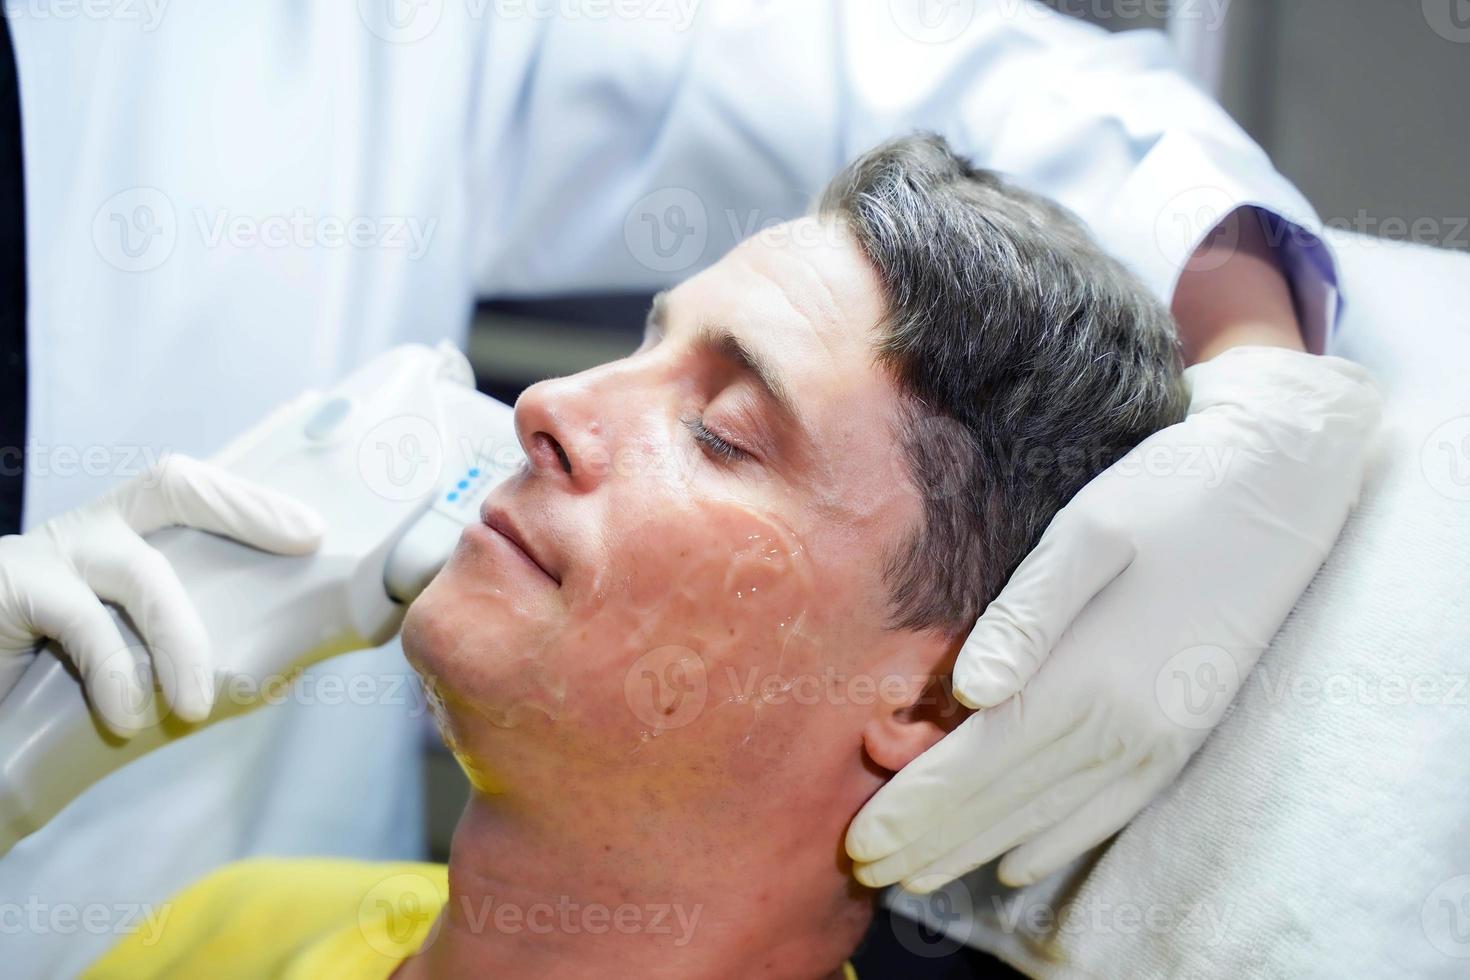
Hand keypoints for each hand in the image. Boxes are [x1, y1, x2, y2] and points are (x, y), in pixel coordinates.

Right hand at [0, 455, 323, 735]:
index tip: (311, 531)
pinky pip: (81, 625)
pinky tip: (129, 717)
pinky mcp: (8, 587)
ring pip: (139, 570)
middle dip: (245, 511)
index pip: (187, 491)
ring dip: (182, 638)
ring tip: (198, 706)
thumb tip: (275, 675)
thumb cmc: (41, 679)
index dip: (250, 503)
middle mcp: (86, 529)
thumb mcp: (119, 654)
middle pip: (169, 489)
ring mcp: (46, 553)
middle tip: (303, 546)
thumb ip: (180, 651)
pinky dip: (116, 675)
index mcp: (118, 534)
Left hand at [846, 347, 1380, 890]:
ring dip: (979, 850)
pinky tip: (1021, 861)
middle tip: (869, 874)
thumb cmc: (1172, 492)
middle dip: (931, 842)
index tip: (860, 845)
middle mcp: (1126, 726)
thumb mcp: (1090, 530)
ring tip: (922, 879)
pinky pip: (1111, 809)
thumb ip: (1025, 616)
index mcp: (1089, 676)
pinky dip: (1059, 841)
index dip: (916, 809)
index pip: (977, 763)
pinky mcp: (1184, 733)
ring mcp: (1161, 738)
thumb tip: (967, 693)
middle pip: (1005, 802)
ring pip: (1051, 816)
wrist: (1284, 483)